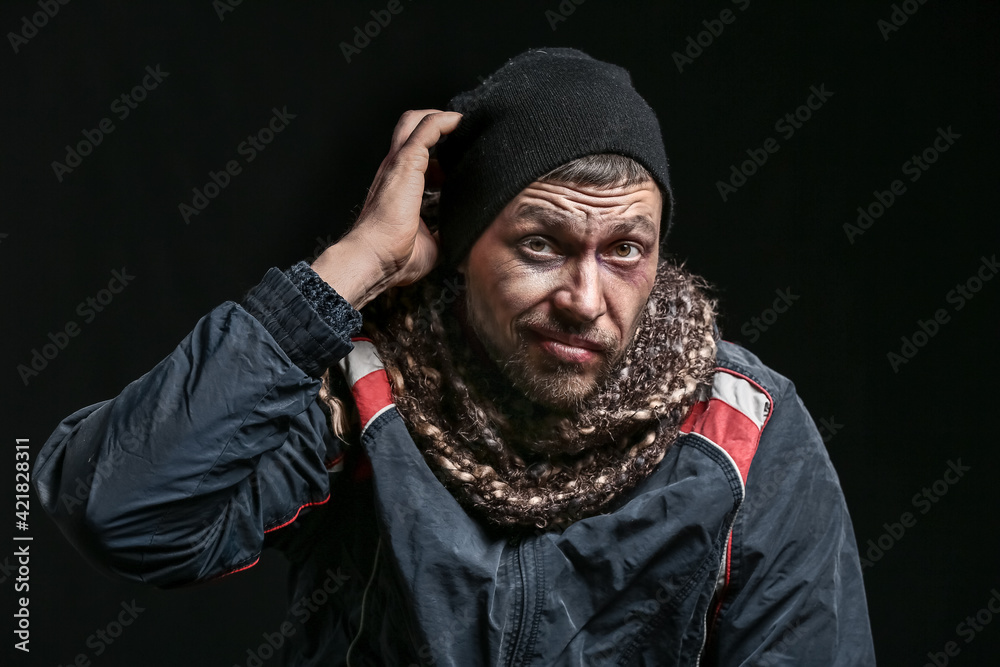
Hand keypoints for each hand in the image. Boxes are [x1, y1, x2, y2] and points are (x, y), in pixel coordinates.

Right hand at [312, 109, 461, 307]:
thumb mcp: (429, 240)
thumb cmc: (395, 257)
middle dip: (438, 123)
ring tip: (465, 123)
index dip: (439, 150)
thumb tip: (459, 234)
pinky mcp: (405, 162)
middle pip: (411, 128)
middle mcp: (395, 170)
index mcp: (398, 186)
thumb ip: (441, 230)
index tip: (461, 155)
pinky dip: (445, 121)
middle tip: (463, 131)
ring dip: (442, 118)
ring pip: (417, 122)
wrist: (375, 259)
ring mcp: (398, 163)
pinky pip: (427, 128)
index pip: (417, 155)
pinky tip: (461, 122)